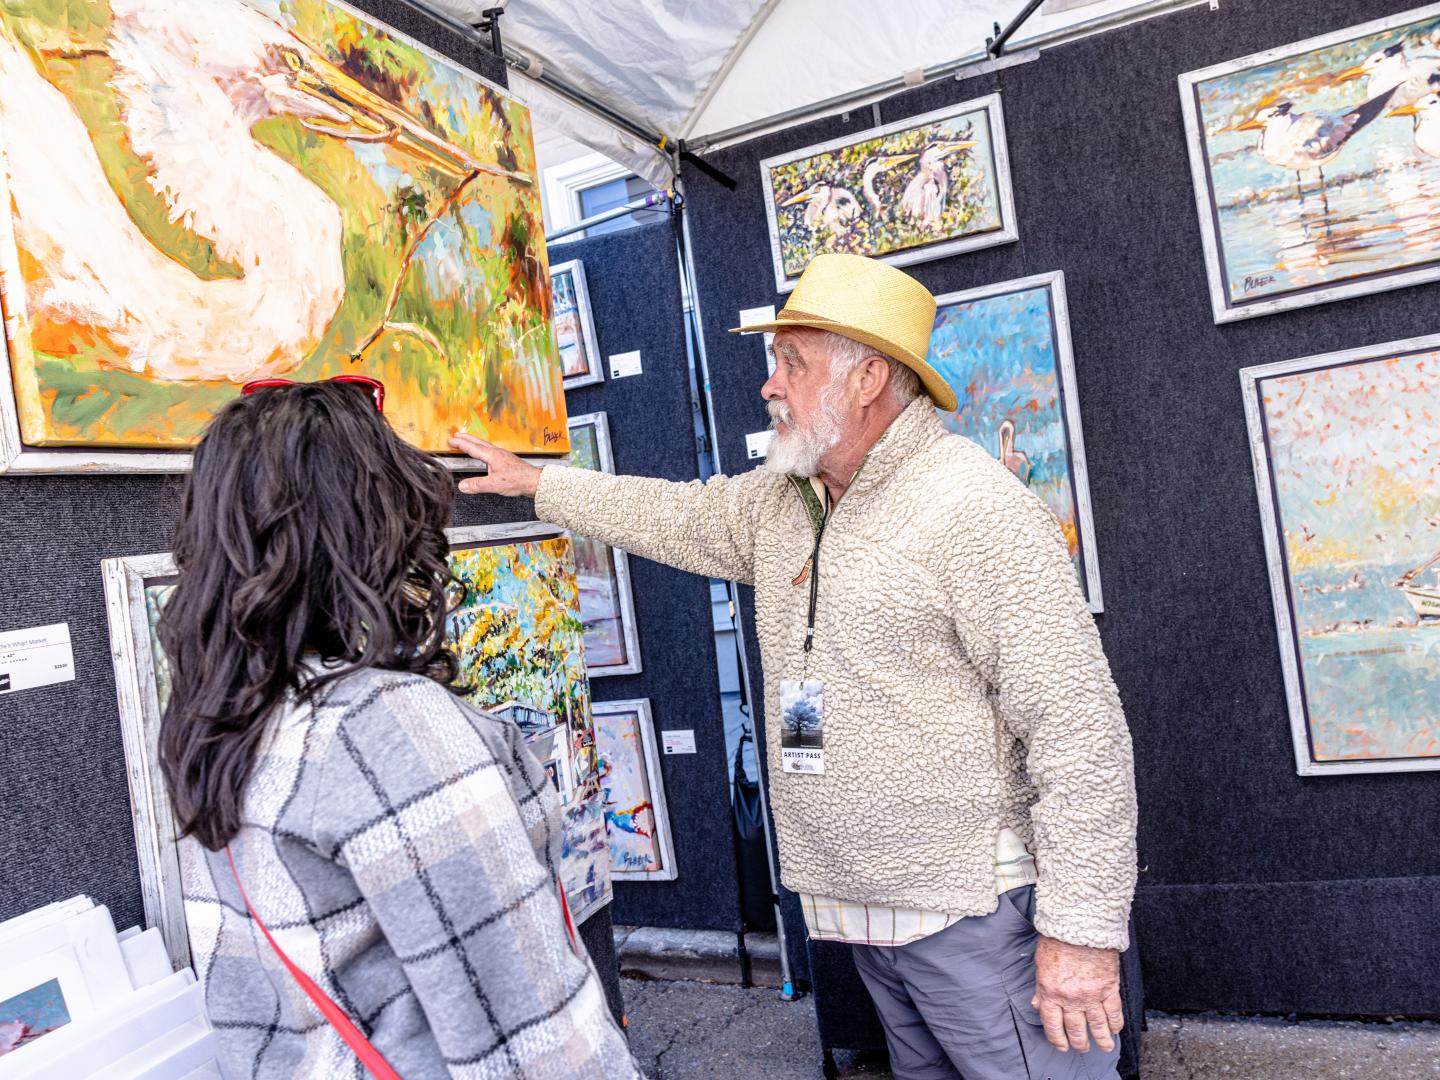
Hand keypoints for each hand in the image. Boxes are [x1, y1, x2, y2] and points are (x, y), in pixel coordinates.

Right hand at [449, 433, 541, 497]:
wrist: (535, 481)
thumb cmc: (518, 481)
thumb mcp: (494, 485)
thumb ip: (477, 485)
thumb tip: (462, 486)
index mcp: (492, 456)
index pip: (472, 447)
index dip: (460, 444)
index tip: (451, 440)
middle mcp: (497, 452)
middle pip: (478, 442)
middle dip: (466, 438)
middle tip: (456, 435)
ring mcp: (502, 455)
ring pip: (484, 445)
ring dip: (474, 442)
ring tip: (467, 441)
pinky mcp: (506, 460)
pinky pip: (490, 450)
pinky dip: (482, 448)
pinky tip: (484, 454)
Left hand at [1032, 935, 1122, 1053]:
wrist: (1080, 926)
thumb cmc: (1058, 940)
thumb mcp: (1040, 964)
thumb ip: (1040, 988)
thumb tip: (1037, 1005)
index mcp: (1050, 992)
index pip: (1052, 1025)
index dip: (1057, 1039)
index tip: (1061, 1046)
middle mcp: (1070, 999)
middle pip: (1075, 1029)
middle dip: (1079, 1043)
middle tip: (1082, 1048)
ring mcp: (1091, 995)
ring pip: (1097, 1026)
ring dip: (1101, 1040)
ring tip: (1105, 1047)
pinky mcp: (1109, 988)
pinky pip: (1114, 1012)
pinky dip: (1116, 1023)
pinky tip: (1116, 1029)